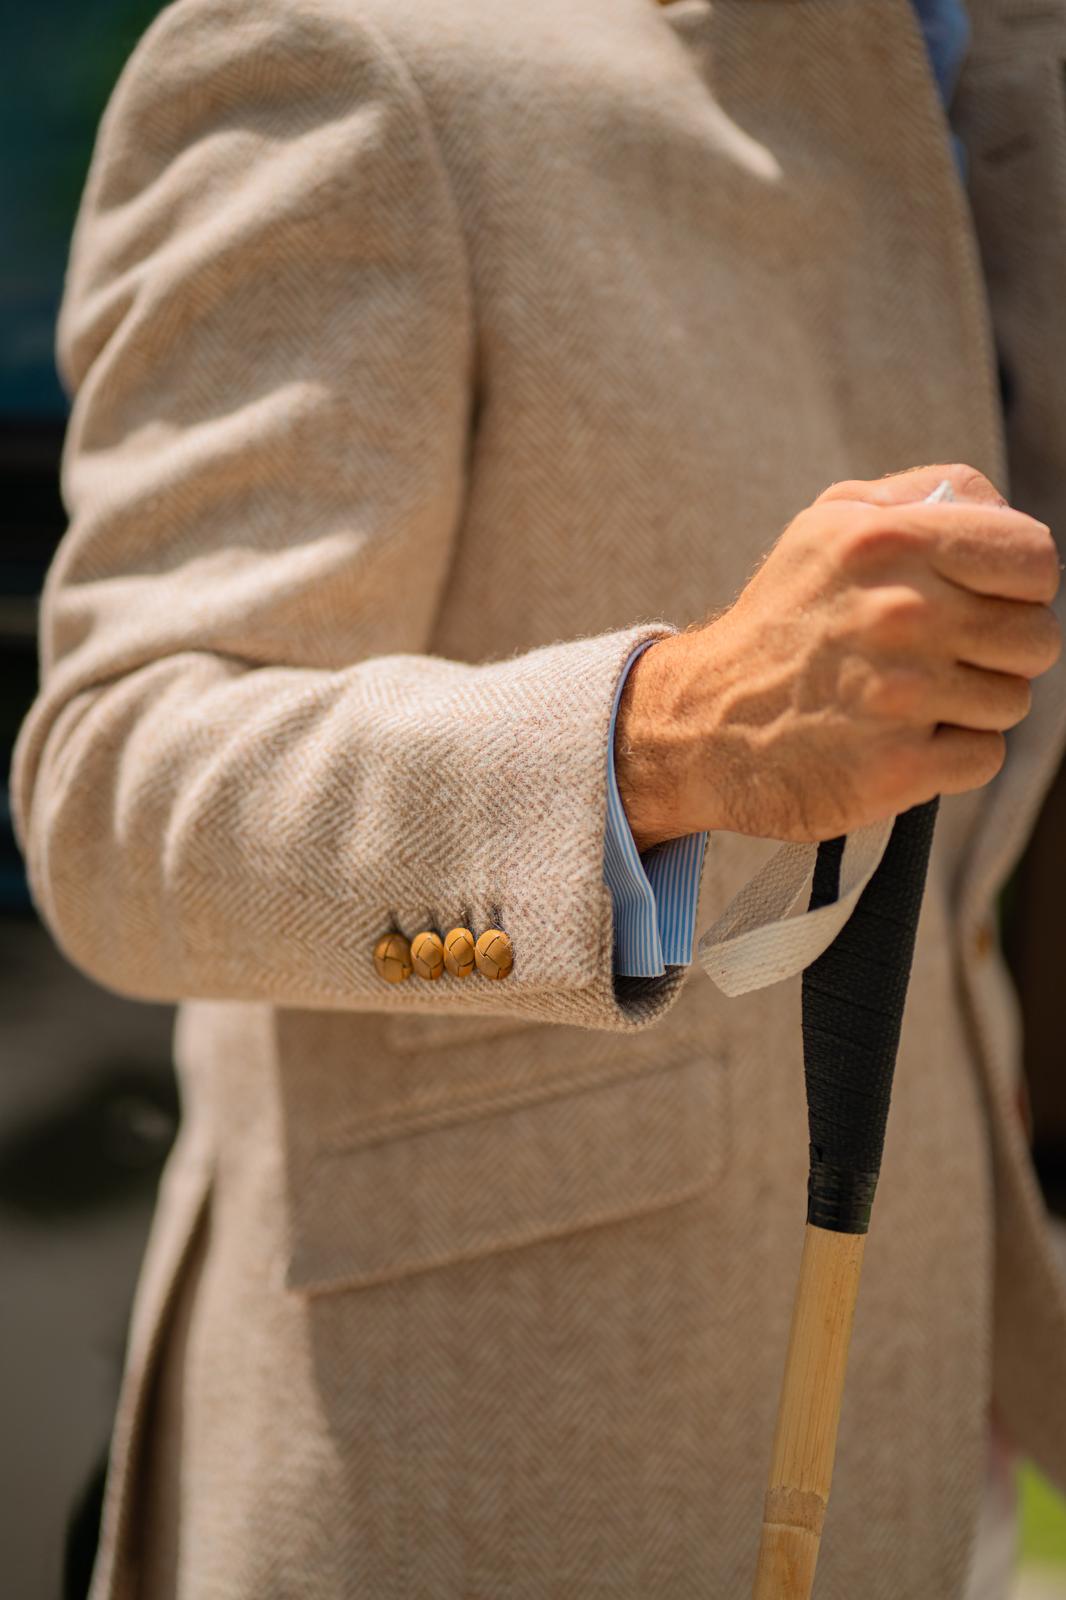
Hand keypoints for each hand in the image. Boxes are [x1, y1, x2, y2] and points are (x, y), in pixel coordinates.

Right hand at [615, 463, 1061, 849]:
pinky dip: (951, 756)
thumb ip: (923, 497)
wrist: (700, 724)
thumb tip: (1004, 511)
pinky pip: (984, 757)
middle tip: (938, 658)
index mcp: (888, 541)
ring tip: (905, 698)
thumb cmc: (781, 620)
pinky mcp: (898, 766)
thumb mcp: (830, 523)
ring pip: (1012, 700)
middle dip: (998, 652)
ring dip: (970, 705)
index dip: (1021, 585)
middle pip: (1036, 637)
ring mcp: (901, 694)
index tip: (984, 602)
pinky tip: (899, 739)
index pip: (1034, 559)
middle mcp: (899, 612)